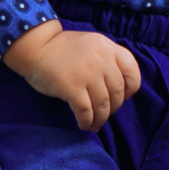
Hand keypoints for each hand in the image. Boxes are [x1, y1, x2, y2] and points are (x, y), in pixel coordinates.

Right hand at [4, 20, 140, 130]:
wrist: (36, 47)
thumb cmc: (64, 48)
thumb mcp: (92, 45)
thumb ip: (107, 60)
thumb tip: (119, 90)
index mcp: (108, 48)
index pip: (132, 71)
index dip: (130, 89)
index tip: (123, 97)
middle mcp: (102, 59)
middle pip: (117, 92)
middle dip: (113, 108)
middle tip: (104, 114)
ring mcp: (87, 73)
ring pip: (103, 104)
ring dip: (100, 119)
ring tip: (95, 124)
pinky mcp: (71, 87)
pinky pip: (85, 111)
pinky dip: (86, 121)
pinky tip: (84, 124)